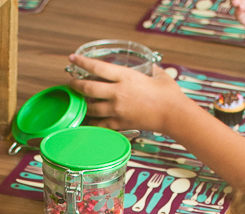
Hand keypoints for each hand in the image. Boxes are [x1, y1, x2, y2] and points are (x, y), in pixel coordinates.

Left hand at [68, 56, 189, 132]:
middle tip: (71, 83)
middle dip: (75, 85)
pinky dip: (91, 122)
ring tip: (78, 101)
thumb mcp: (158, 74)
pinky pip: (99, 124)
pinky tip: (87, 120)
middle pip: (88, 88)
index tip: (73, 59)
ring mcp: (117, 109)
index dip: (82, 62)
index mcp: (126, 77)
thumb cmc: (169, 94)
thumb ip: (150, 69)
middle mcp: (118, 92)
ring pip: (90, 107)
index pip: (97, 67)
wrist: (173, 115)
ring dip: (82, 104)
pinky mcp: (120, 123)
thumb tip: (149, 67)